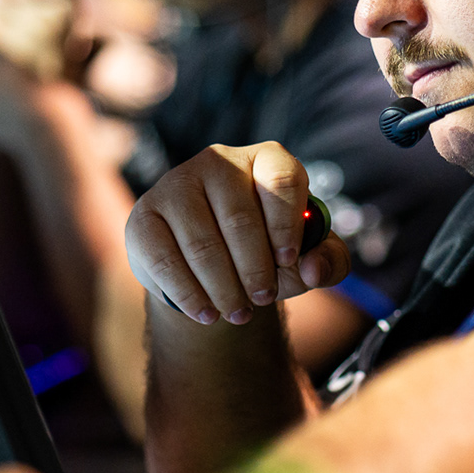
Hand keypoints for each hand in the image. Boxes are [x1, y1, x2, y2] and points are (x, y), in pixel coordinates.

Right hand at [125, 142, 349, 324]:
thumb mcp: (309, 257)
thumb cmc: (268, 251)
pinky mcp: (144, 215)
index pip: (282, 179)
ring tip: (238, 313)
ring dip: (224, 288)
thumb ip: (328, 261)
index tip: (289, 260)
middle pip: (240, 218)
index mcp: (266, 159)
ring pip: (202, 244)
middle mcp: (218, 161)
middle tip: (263, 299)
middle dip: (255, 269)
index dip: (288, 224)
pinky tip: (206, 312)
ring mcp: (176, 184)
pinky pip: (165, 260)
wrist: (213, 264)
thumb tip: (312, 267)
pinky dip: (189, 294)